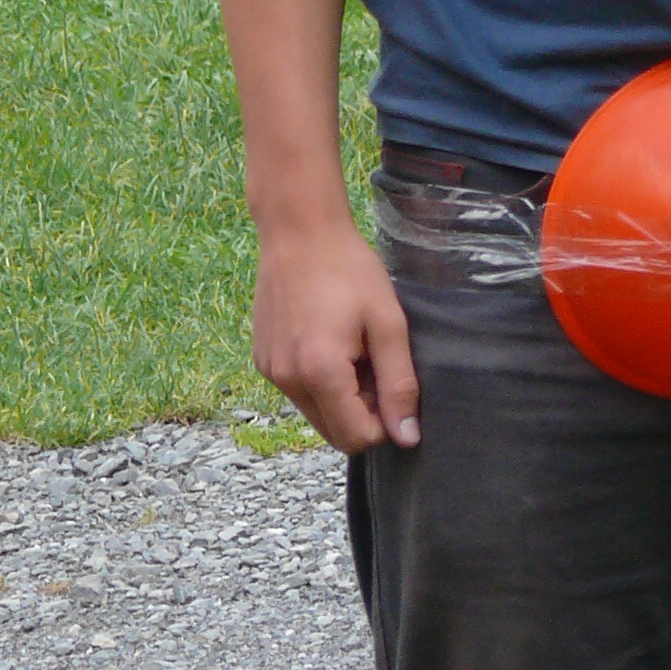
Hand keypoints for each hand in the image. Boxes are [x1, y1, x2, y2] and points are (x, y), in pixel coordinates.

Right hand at [253, 214, 419, 455]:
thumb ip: (399, 384)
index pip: (356, 439)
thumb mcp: (388, 323)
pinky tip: (328, 340)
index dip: (384, 423)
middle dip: (362, 412)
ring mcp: (270, 371)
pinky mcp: (263, 360)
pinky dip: (318, 381)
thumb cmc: (349, 269)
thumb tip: (407, 437)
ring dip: (340, 397)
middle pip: (334, 433)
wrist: (299, 230)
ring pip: (316, 414)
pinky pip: (298, 392)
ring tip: (352, 349)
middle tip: (373, 363)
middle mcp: (287, 380)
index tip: (392, 384)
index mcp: (320, 373)